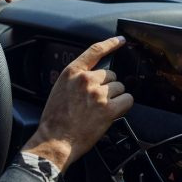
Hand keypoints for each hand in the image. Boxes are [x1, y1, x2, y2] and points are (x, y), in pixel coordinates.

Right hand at [22, 37, 133, 171]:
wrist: (55, 140)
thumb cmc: (55, 120)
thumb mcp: (60, 90)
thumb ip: (76, 79)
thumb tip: (94, 77)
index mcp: (72, 72)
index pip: (95, 51)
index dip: (111, 44)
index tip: (121, 41)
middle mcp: (86, 80)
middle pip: (111, 74)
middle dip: (108, 87)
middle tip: (96, 101)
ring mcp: (98, 94)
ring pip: (120, 88)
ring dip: (114, 98)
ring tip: (100, 110)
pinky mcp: (108, 109)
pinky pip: (127, 100)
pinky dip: (123, 106)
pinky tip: (112, 113)